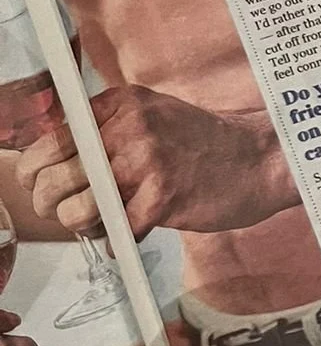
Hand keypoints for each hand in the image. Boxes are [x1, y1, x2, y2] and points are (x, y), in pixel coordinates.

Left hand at [18, 84, 299, 237]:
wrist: (261, 160)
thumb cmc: (206, 145)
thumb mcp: (152, 116)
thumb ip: (108, 129)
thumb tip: (56, 160)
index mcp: (121, 104)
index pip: (51, 138)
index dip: (36, 169)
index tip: (40, 183)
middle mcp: (129, 127)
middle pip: (54, 175)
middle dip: (51, 202)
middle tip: (66, 212)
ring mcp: (147, 162)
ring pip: (78, 207)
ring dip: (82, 224)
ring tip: (99, 223)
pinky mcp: (163, 198)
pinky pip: (118, 231)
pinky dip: (118, 241)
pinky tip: (129, 236)